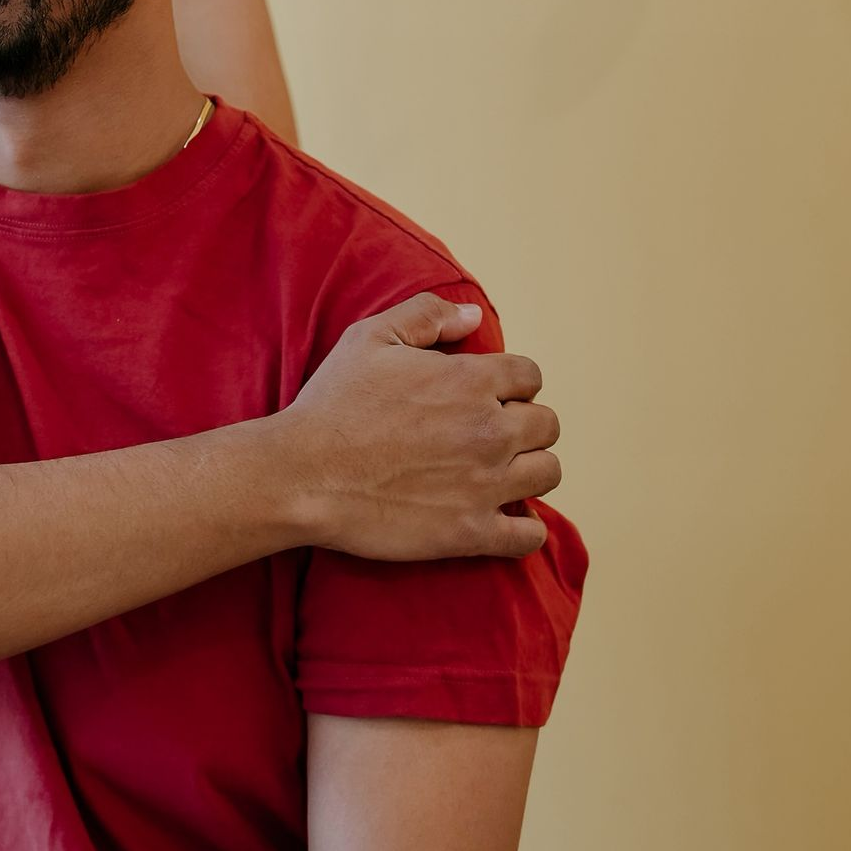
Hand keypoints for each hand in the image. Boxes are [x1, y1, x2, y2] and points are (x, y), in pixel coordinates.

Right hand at [281, 292, 561, 561]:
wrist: (303, 474)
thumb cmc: (333, 403)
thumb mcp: (370, 337)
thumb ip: (427, 315)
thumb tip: (475, 316)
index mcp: (470, 381)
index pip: (530, 376)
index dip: (512, 381)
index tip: (491, 393)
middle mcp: (489, 431)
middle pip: (547, 425)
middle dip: (526, 422)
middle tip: (492, 431)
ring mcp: (485, 485)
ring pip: (548, 473)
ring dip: (530, 468)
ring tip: (501, 470)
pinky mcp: (472, 532)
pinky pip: (530, 535)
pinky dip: (524, 528)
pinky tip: (503, 516)